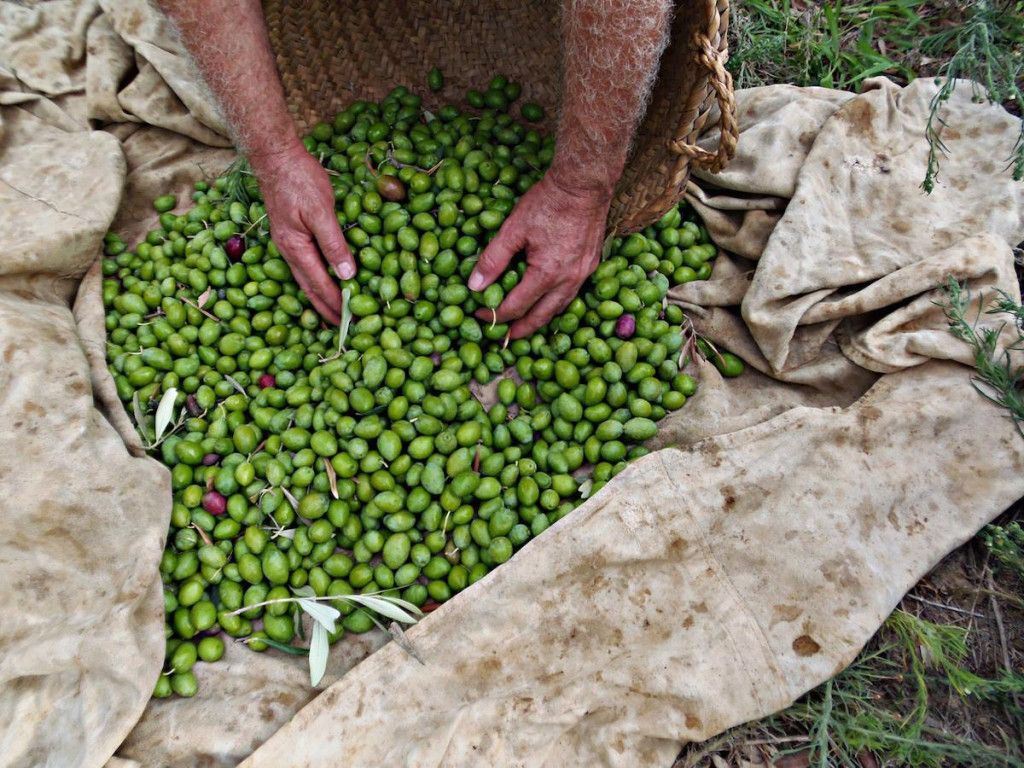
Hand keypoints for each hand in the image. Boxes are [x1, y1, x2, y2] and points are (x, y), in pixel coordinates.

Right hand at [250, 142, 355, 324]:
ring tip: (332, 311)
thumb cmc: (300, 180)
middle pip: (309, 288)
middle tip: (343, 327)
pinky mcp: (290, 234)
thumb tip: (348, 275)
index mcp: (296, 248)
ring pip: (305, 278)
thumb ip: (334, 244)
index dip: (336, 304)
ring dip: (319, 296)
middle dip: (326, 308)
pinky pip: (304, 264)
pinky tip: (322, 279)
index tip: (351, 321)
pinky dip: (315, 278)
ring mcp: (287, 242)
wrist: (276, 156)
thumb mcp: (322, 211)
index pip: (320, 285)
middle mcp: (288, 250)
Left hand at [467, 175, 610, 337]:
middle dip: (521, 329)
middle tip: (504, 337)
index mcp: (546, 274)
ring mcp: (583, 273)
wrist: (584, 184)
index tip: (480, 314)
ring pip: (560, 307)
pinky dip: (557, 303)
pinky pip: (572, 294)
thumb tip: (474, 286)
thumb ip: (492, 259)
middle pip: (541, 316)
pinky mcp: (592, 264)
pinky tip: (548, 301)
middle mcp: (568, 280)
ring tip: (526, 325)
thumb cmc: (547, 202)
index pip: (516, 307)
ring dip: (541, 319)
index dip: (495, 315)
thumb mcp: (512, 229)